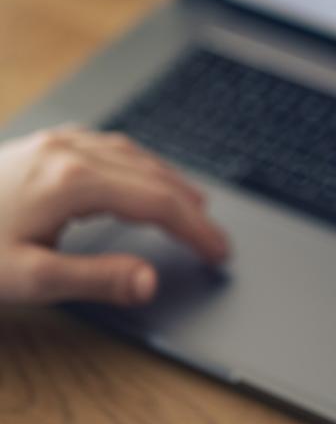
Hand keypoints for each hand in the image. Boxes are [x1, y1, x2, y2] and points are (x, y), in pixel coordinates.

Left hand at [0, 127, 228, 307]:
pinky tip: (141, 174)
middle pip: (153, 175)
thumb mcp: (28, 277)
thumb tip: (149, 281)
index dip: (195, 230)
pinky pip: (110, 146)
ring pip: (134, 155)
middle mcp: (72, 151)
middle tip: (215, 238)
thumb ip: (96, 278)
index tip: (219, 253)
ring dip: (169, 180)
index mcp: (74, 182)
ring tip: (194, 204)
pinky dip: (140, 164)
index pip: (157, 203)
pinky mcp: (46, 144)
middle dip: (191, 207)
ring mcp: (58, 142)